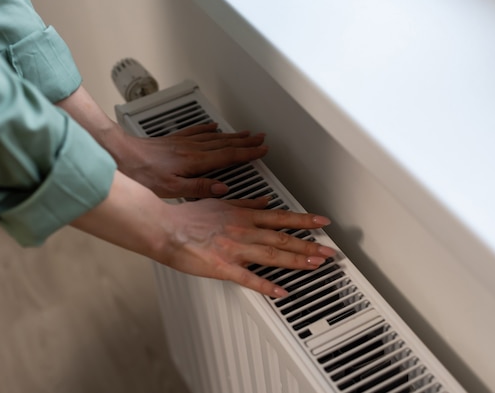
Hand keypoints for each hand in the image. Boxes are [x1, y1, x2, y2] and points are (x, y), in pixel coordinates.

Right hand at [71, 172, 335, 297]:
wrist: (165, 227)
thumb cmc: (189, 216)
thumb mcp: (221, 203)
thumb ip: (246, 203)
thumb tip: (264, 202)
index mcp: (244, 216)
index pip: (281, 217)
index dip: (304, 220)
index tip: (322, 222)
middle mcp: (244, 230)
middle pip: (282, 238)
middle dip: (309, 244)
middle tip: (329, 251)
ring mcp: (235, 249)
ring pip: (272, 255)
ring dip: (296, 260)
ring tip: (315, 266)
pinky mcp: (223, 267)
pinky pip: (249, 278)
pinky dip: (266, 286)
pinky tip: (281, 292)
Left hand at [112, 123, 268, 197]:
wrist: (120, 156)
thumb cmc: (142, 174)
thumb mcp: (172, 190)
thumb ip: (199, 188)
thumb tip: (222, 188)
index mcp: (194, 162)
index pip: (228, 156)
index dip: (248, 153)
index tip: (262, 150)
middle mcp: (191, 149)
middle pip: (225, 143)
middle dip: (245, 141)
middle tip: (261, 138)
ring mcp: (182, 143)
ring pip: (214, 136)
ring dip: (232, 135)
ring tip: (245, 133)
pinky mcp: (173, 141)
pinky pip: (196, 131)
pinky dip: (208, 129)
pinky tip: (213, 127)